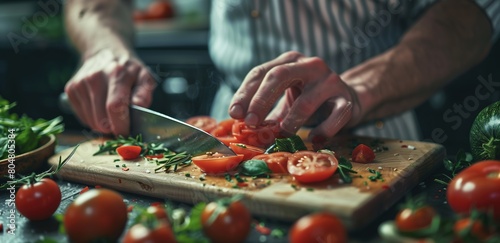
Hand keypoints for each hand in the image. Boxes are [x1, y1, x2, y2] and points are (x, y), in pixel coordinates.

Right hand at [64, 49, 156, 135]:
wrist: (105, 52)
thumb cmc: (128, 69)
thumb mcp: (144, 77)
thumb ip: (144, 93)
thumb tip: (139, 106)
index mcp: (116, 73)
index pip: (115, 107)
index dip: (121, 125)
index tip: (127, 133)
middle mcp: (95, 77)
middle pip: (101, 118)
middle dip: (113, 128)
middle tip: (122, 125)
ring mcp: (80, 83)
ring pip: (91, 121)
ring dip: (104, 125)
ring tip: (112, 115)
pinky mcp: (71, 89)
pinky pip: (83, 117)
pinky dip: (93, 120)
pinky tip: (101, 109)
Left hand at [228, 51, 360, 141]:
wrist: (349, 99)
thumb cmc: (309, 99)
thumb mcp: (284, 99)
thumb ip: (265, 111)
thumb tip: (240, 127)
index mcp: (289, 61)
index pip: (260, 73)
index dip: (245, 94)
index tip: (234, 114)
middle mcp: (309, 65)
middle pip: (279, 76)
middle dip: (261, 101)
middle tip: (250, 123)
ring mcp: (330, 80)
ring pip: (306, 101)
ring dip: (290, 122)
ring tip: (282, 135)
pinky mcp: (346, 99)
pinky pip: (334, 117)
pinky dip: (322, 131)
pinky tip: (314, 140)